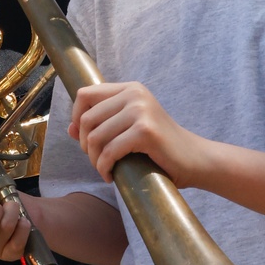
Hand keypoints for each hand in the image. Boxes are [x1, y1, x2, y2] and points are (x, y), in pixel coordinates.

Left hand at [70, 81, 201, 185]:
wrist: (195, 159)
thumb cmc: (161, 147)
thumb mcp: (130, 128)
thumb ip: (102, 124)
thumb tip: (69, 128)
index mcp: (130, 88)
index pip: (85, 94)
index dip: (76, 117)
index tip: (83, 139)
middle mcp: (135, 94)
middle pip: (87, 119)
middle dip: (85, 145)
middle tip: (97, 161)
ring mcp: (141, 110)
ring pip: (95, 137)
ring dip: (94, 160)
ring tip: (104, 169)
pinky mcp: (145, 131)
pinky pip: (109, 151)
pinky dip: (104, 167)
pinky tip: (111, 176)